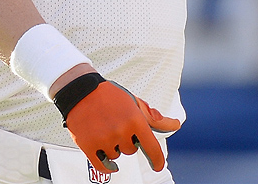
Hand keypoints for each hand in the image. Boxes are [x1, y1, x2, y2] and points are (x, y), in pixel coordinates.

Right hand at [54, 73, 179, 173]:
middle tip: (116, 126)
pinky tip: (107, 160)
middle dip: (126, 141)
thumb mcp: (135, 104)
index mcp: (135, 120)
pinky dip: (106, 165)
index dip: (157, 159)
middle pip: (131, 151)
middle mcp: (121, 131)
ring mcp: (105, 139)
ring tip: (104, 130)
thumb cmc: (110, 97)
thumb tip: (176, 125)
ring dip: (113, 148)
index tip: (158, 165)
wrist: (81, 91)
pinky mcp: (89, 146)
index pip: (151, 147)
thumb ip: (155, 119)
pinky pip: (102, 165)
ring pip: (116, 157)